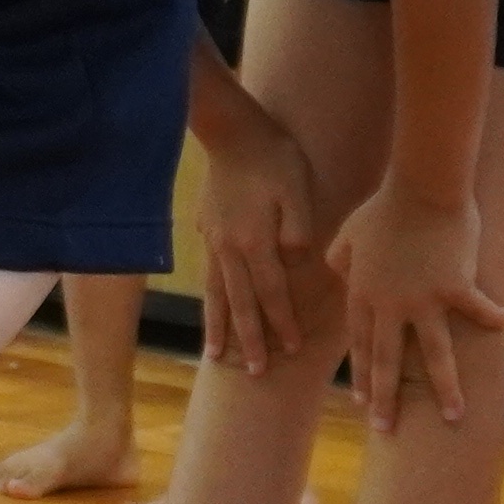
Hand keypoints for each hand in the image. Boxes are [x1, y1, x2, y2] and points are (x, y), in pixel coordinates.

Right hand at [191, 103, 330, 376]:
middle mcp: (229, 248)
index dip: (282, 322)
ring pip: (217, 294)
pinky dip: (209, 299)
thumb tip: (294, 261)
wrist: (232, 129)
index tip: (291, 350)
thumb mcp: (297, 187)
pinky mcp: (206, 230)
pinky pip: (208, 275)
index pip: (271, 293)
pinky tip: (211, 309)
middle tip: (255, 374)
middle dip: (249, 340)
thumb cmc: (274, 156)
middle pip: (241, 303)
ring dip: (219, 326)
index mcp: (254, 241)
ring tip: (215, 355)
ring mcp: (213, 240)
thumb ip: (297, 227)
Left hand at [330, 183, 503, 428]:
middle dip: (386, 398)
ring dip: (445, 389)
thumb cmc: (383, 207)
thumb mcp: (348, 234)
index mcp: (364, 294)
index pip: (360, 344)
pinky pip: (475, 310)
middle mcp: (391, 305)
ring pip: (433, 355)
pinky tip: (503, 326)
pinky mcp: (456, 286)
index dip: (361, 374)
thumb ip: (340, 258)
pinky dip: (489, 316)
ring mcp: (424, 299)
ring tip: (455, 416)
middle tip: (386, 429)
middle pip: (387, 360)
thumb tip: (338, 272)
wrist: (419, 188)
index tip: (361, 402)